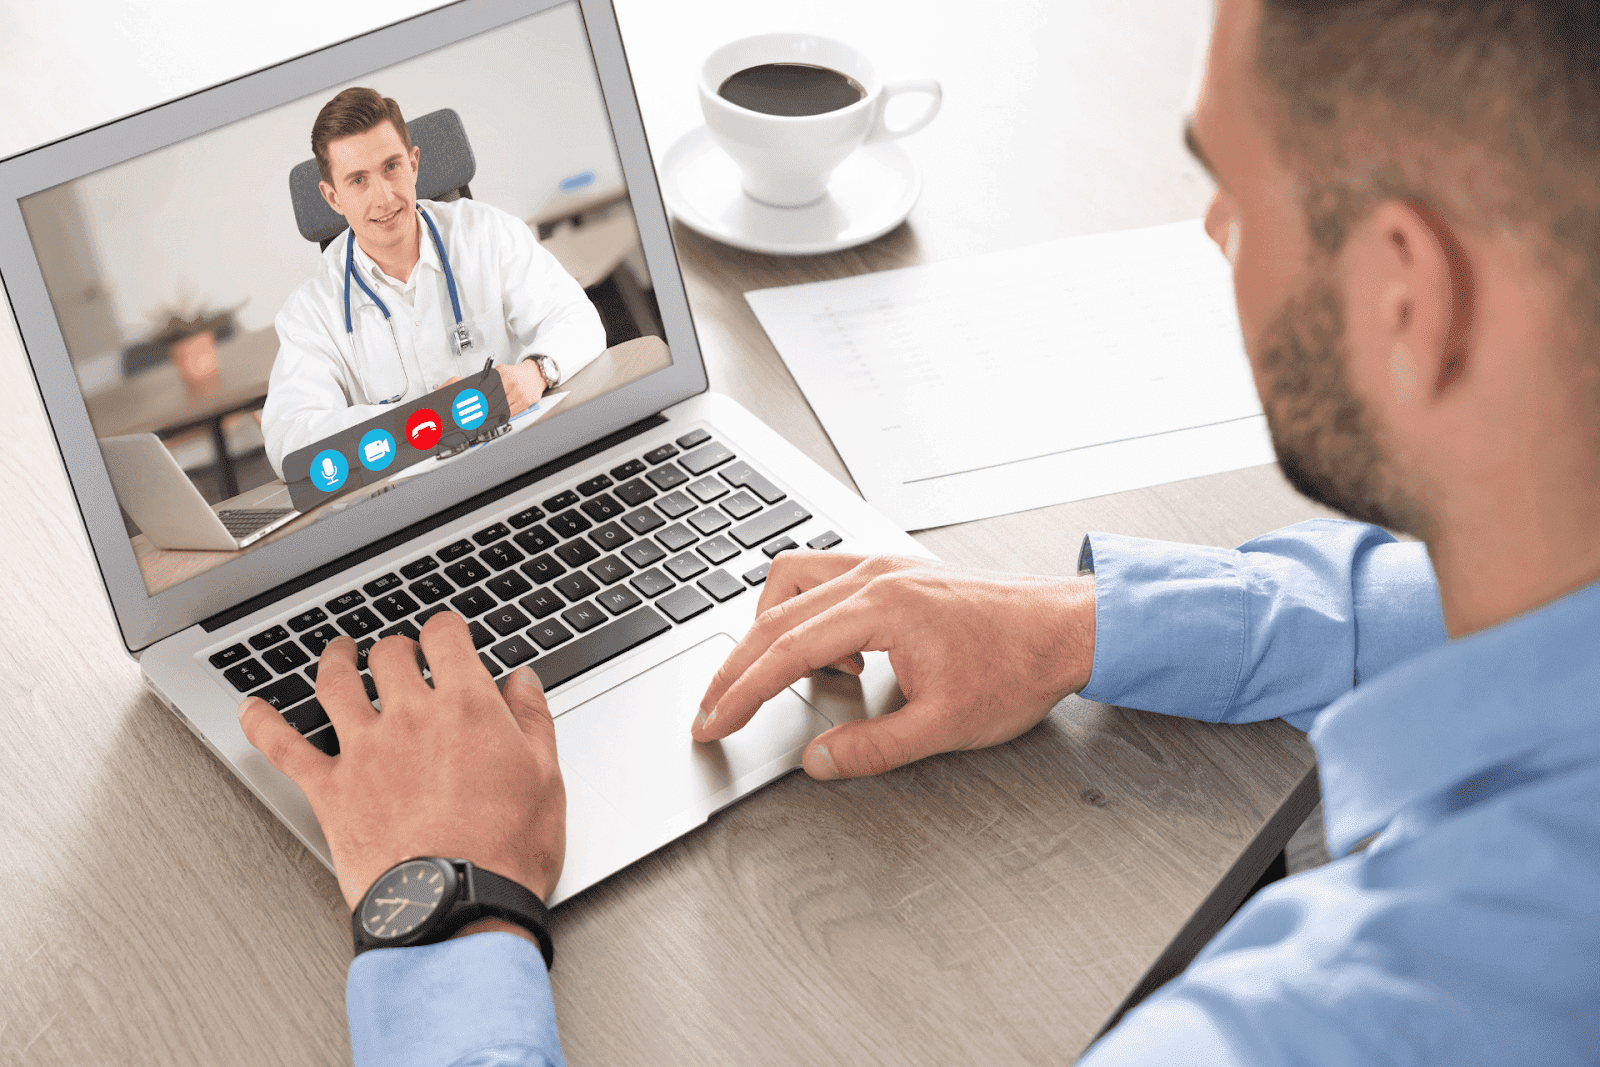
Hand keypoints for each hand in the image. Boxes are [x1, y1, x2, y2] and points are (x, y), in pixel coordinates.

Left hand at [239, 612, 564, 908]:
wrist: (457, 906)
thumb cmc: (505, 850)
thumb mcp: (546, 776)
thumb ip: (532, 719)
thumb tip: (523, 682)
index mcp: (466, 706)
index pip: (445, 638)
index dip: (445, 628)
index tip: (446, 633)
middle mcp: (410, 717)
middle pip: (389, 655)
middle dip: (396, 646)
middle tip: (400, 651)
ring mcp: (364, 751)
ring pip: (335, 684)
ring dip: (334, 661)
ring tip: (337, 653)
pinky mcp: (329, 790)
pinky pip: (283, 747)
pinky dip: (262, 723)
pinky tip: (252, 708)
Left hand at [439, 361, 546, 416]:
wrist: (536, 375)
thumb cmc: (516, 375)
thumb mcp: (502, 371)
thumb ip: (489, 379)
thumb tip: (474, 391)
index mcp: (503, 373)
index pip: (486, 388)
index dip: (477, 398)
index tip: (469, 405)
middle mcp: (512, 382)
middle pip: (492, 399)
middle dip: (482, 408)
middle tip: (473, 414)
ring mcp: (519, 392)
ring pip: (501, 407)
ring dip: (490, 414)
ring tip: (481, 419)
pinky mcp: (525, 401)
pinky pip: (511, 412)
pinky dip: (501, 416)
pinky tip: (495, 419)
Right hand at [695, 552, 1096, 778]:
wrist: (1068, 628)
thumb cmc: (1018, 666)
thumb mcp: (944, 726)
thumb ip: (872, 748)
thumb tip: (818, 763)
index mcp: (882, 607)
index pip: (785, 650)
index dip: (740, 692)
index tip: (713, 721)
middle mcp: (874, 574)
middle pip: (774, 614)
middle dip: (735, 666)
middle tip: (712, 708)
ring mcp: (884, 564)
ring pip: (792, 581)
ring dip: (771, 629)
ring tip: (785, 679)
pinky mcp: (896, 568)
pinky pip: (826, 578)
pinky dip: (810, 615)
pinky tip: (841, 655)